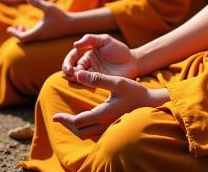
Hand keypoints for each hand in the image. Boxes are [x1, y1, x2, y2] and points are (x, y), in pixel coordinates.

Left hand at [7, 0, 71, 42]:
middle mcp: (40, 38)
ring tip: (21, 26)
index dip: (14, 33)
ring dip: (25, 34)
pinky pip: (36, 38)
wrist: (73, 25)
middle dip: (18, 34)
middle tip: (16, 27)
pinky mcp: (48, 37)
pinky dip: (31, 33)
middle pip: (24, 40)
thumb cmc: (61, 16)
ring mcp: (44, 38)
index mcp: (37, 33)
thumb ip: (38, 3)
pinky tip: (35, 25)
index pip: (21, 37)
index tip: (9, 28)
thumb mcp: (49, 8)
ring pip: (30, 39)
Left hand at [53, 70, 168, 139]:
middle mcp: (105, 125)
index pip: (77, 122)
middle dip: (68, 125)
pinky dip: (86, 128)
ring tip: (70, 119)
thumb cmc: (136, 92)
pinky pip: (94, 133)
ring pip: (87, 134)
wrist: (153, 104)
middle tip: (59, 118)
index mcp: (103, 114)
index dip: (64, 119)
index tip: (54, 116)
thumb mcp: (117, 82)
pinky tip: (86, 119)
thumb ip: (97, 79)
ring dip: (76, 127)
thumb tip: (78, 74)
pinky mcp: (114, 128)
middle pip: (80, 131)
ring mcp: (110, 128)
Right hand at [62, 34, 137, 82]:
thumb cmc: (118, 49)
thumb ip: (90, 39)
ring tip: (75, 77)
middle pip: (72, 69)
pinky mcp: (98, 83)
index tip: (68, 67)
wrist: (132, 62)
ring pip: (78, 78)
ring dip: (74, 78)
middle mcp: (87, 65)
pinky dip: (83, 84)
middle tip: (70, 73)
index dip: (67, 62)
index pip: (72, 57)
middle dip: (68, 72)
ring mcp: (92, 75)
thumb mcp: (105, 40)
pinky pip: (87, 84)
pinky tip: (83, 83)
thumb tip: (74, 44)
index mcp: (87, 54)